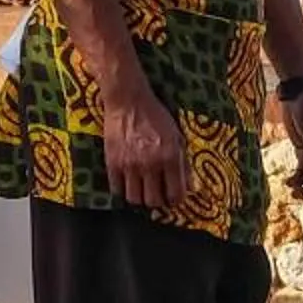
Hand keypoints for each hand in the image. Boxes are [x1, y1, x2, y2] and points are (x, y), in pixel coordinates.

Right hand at [100, 74, 191, 213]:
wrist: (128, 101)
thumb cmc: (156, 116)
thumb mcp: (176, 136)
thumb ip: (183, 163)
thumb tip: (190, 187)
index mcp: (170, 157)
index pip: (175, 193)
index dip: (175, 200)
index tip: (173, 198)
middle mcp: (150, 164)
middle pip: (153, 201)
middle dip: (157, 201)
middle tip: (157, 194)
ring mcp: (130, 165)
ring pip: (134, 199)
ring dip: (139, 197)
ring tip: (142, 189)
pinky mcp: (112, 163)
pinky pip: (117, 189)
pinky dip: (123, 189)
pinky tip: (128, 181)